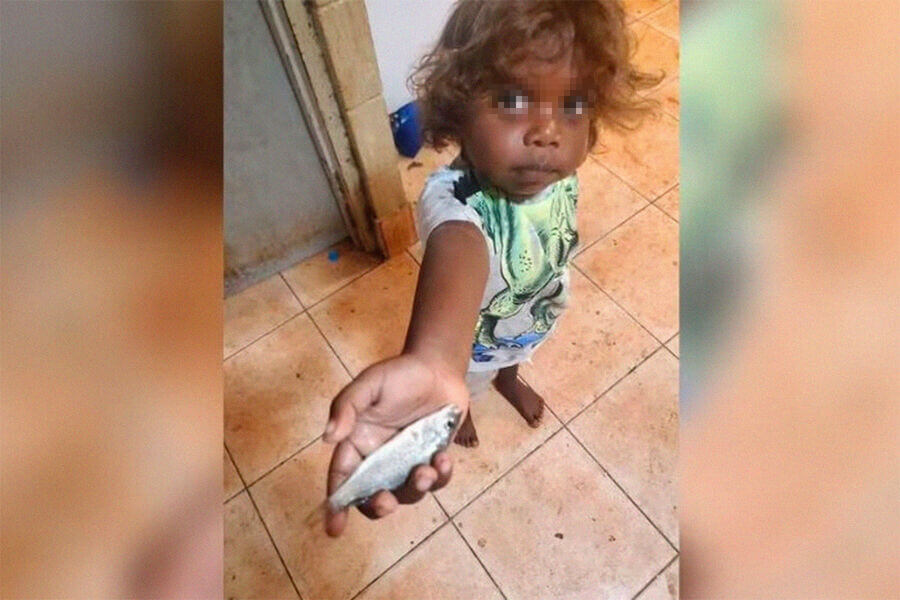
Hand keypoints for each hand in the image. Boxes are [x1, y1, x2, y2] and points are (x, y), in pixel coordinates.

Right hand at [322, 353, 468, 536]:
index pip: (343, 478)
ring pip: (408, 493)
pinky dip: (441, 476)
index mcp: (358, 443)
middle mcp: (380, 458)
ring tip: (426, 469)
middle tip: (387, 499)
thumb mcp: (369, 384)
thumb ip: (347, 407)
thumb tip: (328, 438)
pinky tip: (443, 459)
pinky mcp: (433, 459)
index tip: (335, 528)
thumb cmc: (399, 374)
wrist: (438, 366)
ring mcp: (408, 462)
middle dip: (379, 506)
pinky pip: (437, 481)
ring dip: (416, 488)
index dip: (337, 505)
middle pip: (373, 496)